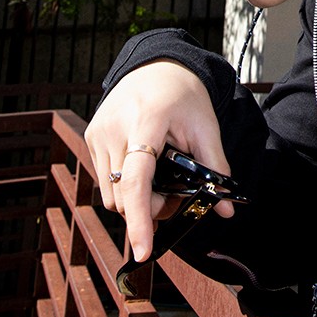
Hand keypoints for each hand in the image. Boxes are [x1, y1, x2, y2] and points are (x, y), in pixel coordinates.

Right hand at [85, 60, 233, 262]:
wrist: (156, 65)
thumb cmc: (183, 94)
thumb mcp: (206, 126)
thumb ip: (216, 168)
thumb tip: (226, 210)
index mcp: (145, 122)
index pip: (136, 181)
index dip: (139, 220)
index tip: (143, 251)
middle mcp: (114, 128)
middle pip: (123, 197)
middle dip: (148, 209)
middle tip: (173, 195)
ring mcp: (98, 133)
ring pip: (110, 193)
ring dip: (134, 199)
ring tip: (159, 179)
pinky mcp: (90, 136)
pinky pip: (103, 177)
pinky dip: (123, 184)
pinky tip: (143, 167)